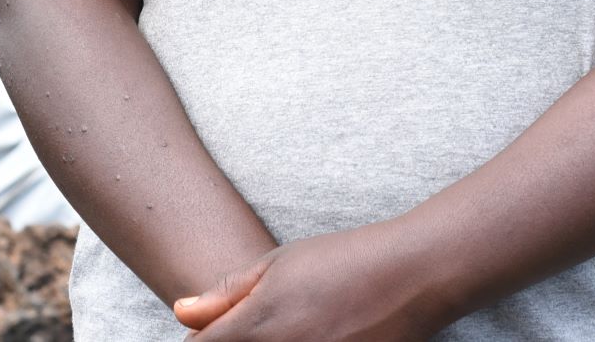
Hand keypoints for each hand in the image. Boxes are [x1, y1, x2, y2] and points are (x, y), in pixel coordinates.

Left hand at [172, 223, 451, 341]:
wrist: (414, 278)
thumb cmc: (343, 261)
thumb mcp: (278, 266)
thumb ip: (226, 295)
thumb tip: (180, 314)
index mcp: (258, 328)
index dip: (201, 341)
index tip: (212, 333)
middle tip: (254, 330)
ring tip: (290, 329)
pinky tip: (316, 337)